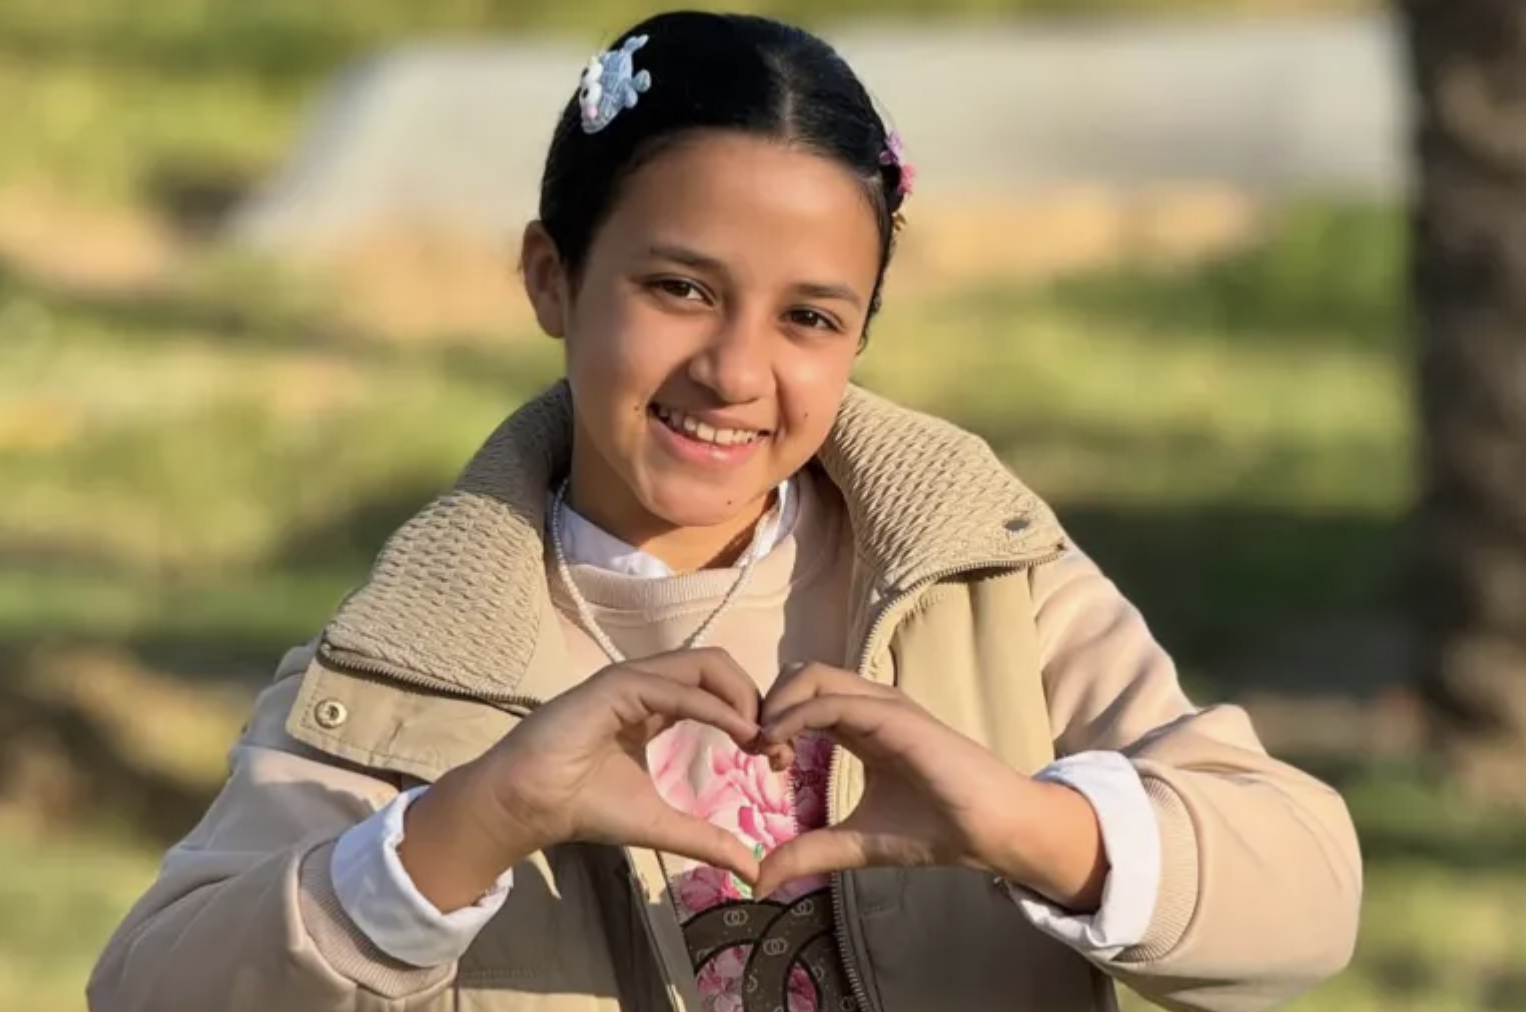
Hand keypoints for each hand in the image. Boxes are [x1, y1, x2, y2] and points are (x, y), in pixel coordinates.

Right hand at [401, 648, 781, 910]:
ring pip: (705, 664)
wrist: (529, 806)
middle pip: (720, 666)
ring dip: (744, 698)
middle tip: (776, 747)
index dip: (754, 717)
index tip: (775, 761)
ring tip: (762, 740)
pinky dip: (716, 708)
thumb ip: (707, 839)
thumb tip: (754, 871)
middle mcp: (648, 683)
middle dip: (757, 699)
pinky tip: (741, 735)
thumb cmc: (584, 806)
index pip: (719, 689)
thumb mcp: (661, 823)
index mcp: (657, 704)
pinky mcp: (617, 686)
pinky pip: (678, 688)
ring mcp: (632, 680)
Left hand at [752, 663, 1107, 909]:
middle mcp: (868, 704)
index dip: (772, 720)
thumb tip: (759, 880)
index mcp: (860, 724)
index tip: (764, 763)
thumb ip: (808, 852)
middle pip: (801, 675)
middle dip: (767, 704)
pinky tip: (779, 745)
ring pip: (812, 675)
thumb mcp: (854, 842)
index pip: (803, 696)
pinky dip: (795, 715)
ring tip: (767, 747)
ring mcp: (881, 705)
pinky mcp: (891, 715)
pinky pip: (831, 701)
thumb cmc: (932, 828)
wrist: (989, 831)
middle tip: (760, 750)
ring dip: (777, 705)